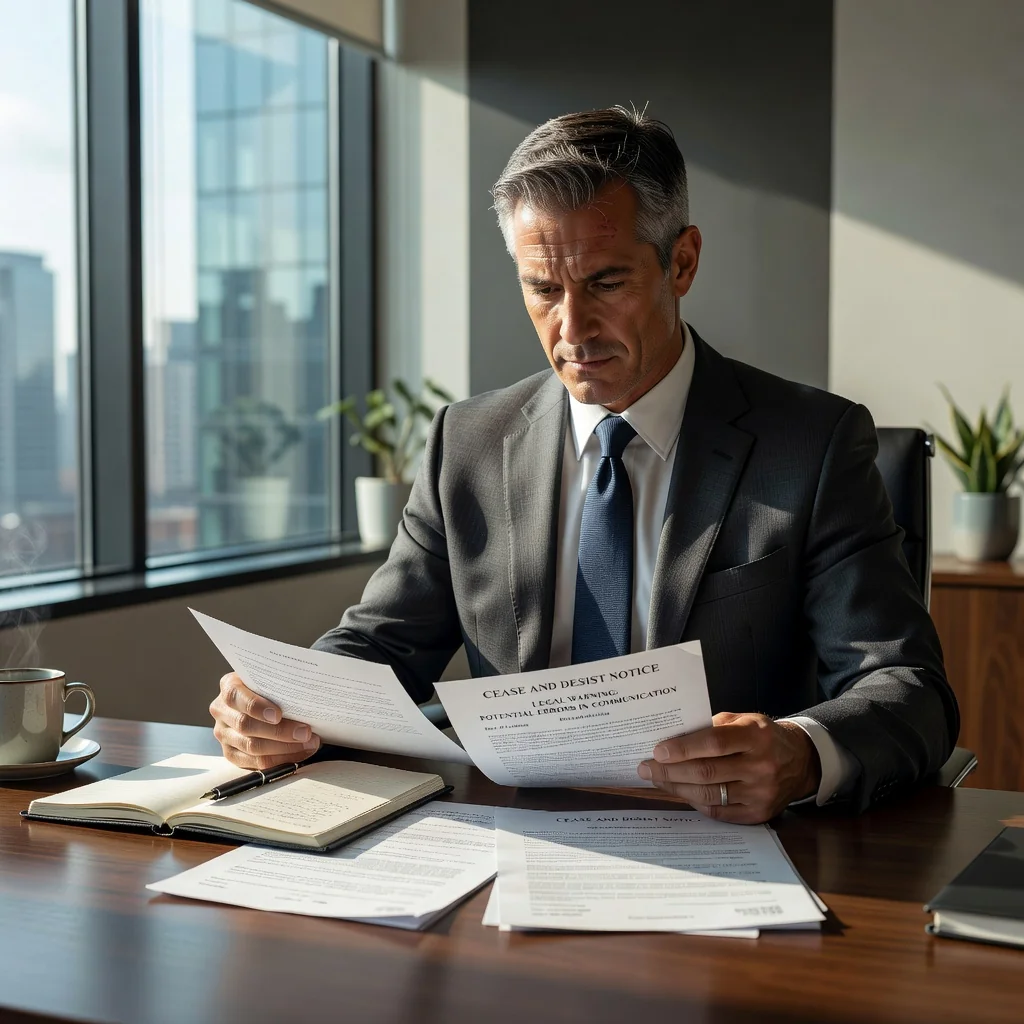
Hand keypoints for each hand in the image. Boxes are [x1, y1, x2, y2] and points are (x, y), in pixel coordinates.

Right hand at [209, 672, 320, 768]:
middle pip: (246, 725)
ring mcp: (224, 734)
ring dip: (284, 748)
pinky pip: (255, 763)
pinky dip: (280, 760)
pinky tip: (300, 754)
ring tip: (309, 743)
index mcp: (229, 686)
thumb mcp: (271, 680)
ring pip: (252, 747)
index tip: (278, 715)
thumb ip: (280, 685)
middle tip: (306, 732)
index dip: (255, 707)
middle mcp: (221, 710)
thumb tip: (308, 694)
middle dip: (279, 731)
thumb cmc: (271, 688)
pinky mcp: (231, 753)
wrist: (261, 702)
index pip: (235, 696)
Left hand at [636, 712, 820, 823]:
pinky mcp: (759, 814)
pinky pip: (719, 812)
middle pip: (706, 772)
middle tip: (645, 768)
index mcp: (756, 736)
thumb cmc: (762, 736)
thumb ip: (711, 727)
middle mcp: (761, 766)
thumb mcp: (743, 720)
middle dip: (670, 771)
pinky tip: (680, 792)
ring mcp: (761, 794)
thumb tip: (672, 737)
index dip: (683, 748)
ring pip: (709, 795)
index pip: (714, 743)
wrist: (801, 762)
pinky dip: (695, 802)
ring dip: (677, 788)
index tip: (658, 751)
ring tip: (657, 779)